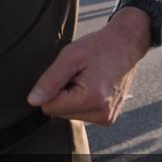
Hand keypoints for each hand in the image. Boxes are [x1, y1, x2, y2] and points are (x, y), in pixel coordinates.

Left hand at [26, 9, 148, 124]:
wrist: (127, 43)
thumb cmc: (101, 46)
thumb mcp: (70, 56)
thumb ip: (50, 80)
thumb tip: (33, 101)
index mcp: (92, 99)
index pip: (50, 107)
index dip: (54, 88)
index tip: (70, 73)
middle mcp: (102, 114)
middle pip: (60, 113)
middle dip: (65, 93)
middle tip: (81, 74)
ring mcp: (107, 117)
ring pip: (70, 115)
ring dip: (74, 97)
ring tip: (89, 78)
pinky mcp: (109, 117)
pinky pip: (83, 114)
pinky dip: (84, 101)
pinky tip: (95, 86)